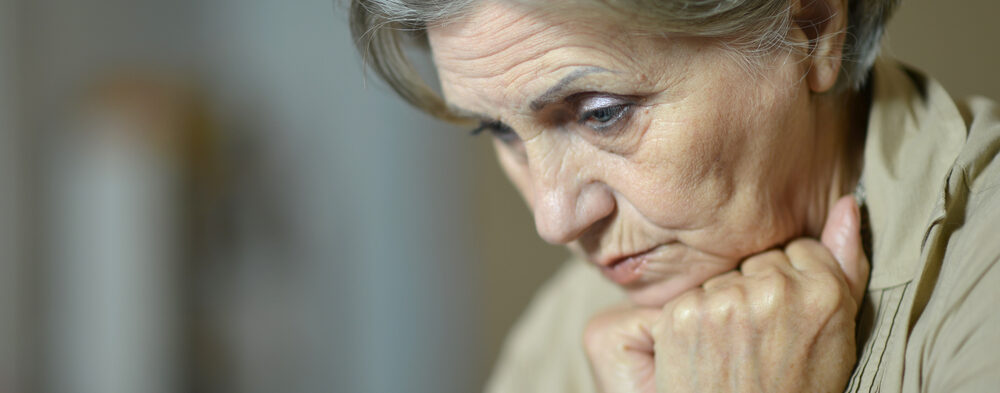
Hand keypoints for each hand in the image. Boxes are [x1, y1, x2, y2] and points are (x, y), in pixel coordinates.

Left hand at [584, 196, 868, 392]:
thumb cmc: (798, 383)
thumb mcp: (838, 329)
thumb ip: (845, 262)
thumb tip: (847, 202)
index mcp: (822, 290)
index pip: (798, 249)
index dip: (792, 284)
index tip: (790, 320)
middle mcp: (775, 290)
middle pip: (758, 260)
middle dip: (757, 290)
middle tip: (761, 340)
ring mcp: (727, 300)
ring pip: (723, 276)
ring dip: (725, 304)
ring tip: (736, 348)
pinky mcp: (685, 314)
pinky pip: (690, 295)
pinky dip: (693, 320)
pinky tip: (708, 351)